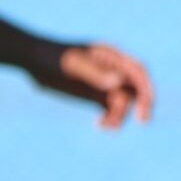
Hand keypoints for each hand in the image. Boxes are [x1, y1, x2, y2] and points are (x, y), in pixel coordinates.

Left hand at [39, 39, 154, 127]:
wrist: (33, 61)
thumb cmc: (52, 57)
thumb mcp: (73, 64)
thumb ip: (96, 73)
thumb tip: (120, 83)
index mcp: (111, 55)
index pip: (138, 71)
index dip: (148, 87)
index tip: (146, 105)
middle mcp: (112, 69)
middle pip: (137, 88)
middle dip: (143, 103)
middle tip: (142, 120)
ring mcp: (104, 83)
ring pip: (124, 102)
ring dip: (120, 115)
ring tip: (105, 124)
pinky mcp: (94, 95)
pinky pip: (111, 110)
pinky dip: (110, 119)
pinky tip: (100, 125)